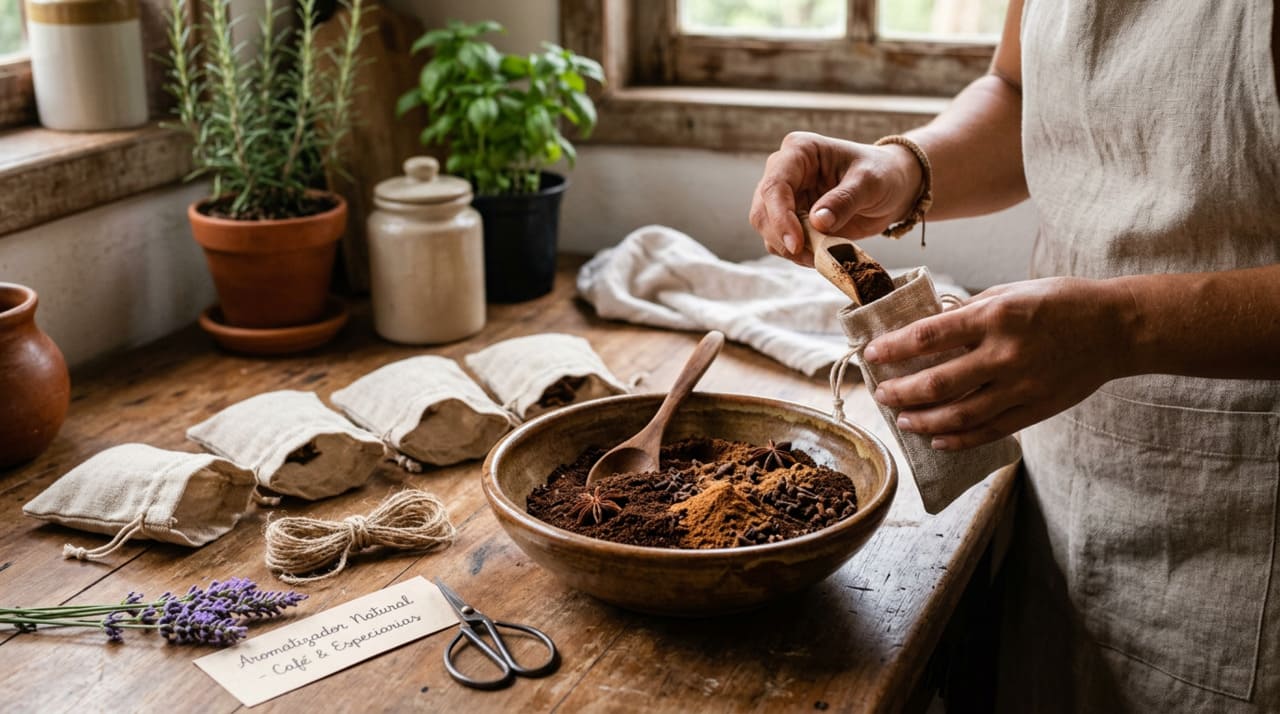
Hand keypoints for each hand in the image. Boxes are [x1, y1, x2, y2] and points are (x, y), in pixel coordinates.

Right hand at [749, 131, 922, 265]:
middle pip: (762, 211)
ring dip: (790, 249)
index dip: (780, 217)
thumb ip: (844, 200)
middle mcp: (784, 171)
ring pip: (767, 230)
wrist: (892, 187)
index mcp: (800, 151)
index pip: (775, 185)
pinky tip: (820, 254)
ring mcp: (785, 197)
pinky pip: (781, 242)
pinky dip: (797, 254)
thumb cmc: (882, 174)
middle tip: (811, 255)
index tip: (797, 243)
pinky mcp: (790, 219)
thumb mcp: (870, 183)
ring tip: (822, 254)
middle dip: (782, 237)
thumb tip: (817, 222)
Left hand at [866, 277, 1135, 448]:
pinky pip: (989, 431)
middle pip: (938, 383)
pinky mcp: (1036, 408)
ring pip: (960, 415)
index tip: (872, 355)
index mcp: (995, 316)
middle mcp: (1005, 353)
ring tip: (903, 420)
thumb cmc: (1060, 302)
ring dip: (924, 421)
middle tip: (881, 394)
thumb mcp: (1011, 292)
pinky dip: (959, 439)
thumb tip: (927, 331)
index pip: (929, 336)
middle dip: (901, 392)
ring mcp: (1022, 386)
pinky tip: (937, 440)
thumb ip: (970, 313)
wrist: (1117, 327)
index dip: (894, 348)